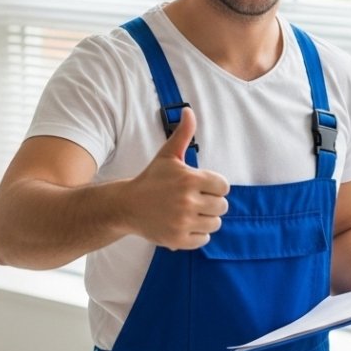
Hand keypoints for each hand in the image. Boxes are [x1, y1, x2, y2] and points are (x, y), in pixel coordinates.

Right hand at [125, 108, 229, 249]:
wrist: (127, 206)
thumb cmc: (151, 179)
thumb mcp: (168, 156)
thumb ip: (183, 134)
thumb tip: (189, 110)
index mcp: (190, 179)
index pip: (223, 186)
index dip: (214, 186)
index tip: (201, 186)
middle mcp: (188, 201)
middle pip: (222, 206)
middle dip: (211, 203)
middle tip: (194, 200)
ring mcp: (183, 222)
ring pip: (215, 223)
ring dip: (206, 219)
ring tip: (190, 213)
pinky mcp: (178, 239)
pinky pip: (204, 239)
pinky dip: (197, 234)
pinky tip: (184, 225)